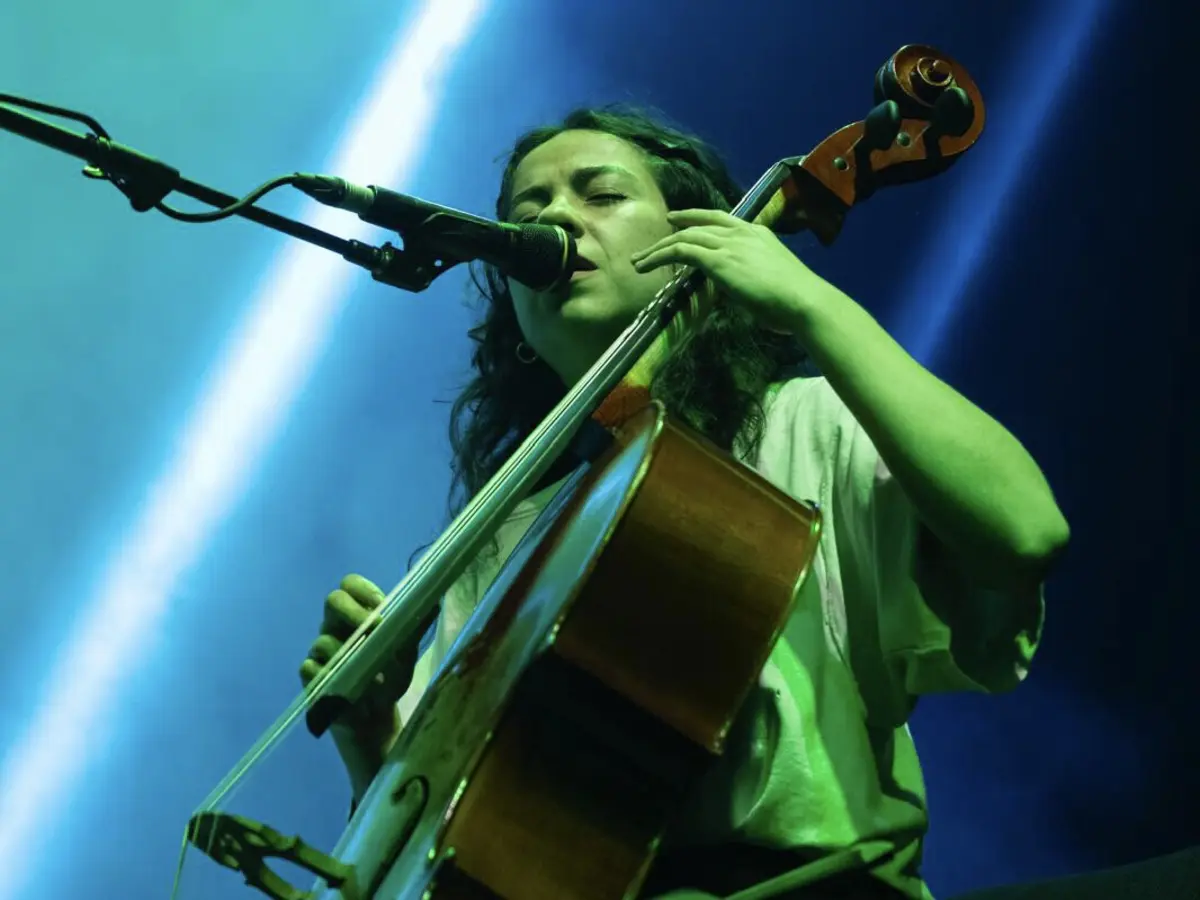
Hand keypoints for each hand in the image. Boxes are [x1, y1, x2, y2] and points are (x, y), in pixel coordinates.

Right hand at [299, 574, 411, 761]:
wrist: (376, 716)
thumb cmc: (390, 677)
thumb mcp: (407, 653)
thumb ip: (416, 628)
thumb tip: (434, 603)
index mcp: (358, 614)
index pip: (350, 585)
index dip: (363, 589)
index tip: (380, 603)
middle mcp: (336, 626)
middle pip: (332, 600)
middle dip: (352, 612)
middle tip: (373, 628)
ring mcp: (320, 651)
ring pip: (323, 639)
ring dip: (348, 655)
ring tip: (370, 674)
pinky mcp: (310, 676)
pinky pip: (310, 668)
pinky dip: (330, 676)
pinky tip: (346, 687)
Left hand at [630, 208, 816, 333]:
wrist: (802, 299)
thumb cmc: (794, 300)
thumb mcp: (772, 280)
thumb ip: (753, 277)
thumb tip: (743, 288)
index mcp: (758, 233)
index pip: (721, 219)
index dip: (697, 217)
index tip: (679, 220)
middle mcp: (741, 233)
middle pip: (699, 225)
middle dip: (674, 229)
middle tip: (655, 238)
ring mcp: (729, 244)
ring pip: (684, 237)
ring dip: (658, 249)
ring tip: (640, 261)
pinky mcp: (718, 259)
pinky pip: (681, 251)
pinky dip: (660, 256)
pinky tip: (648, 264)